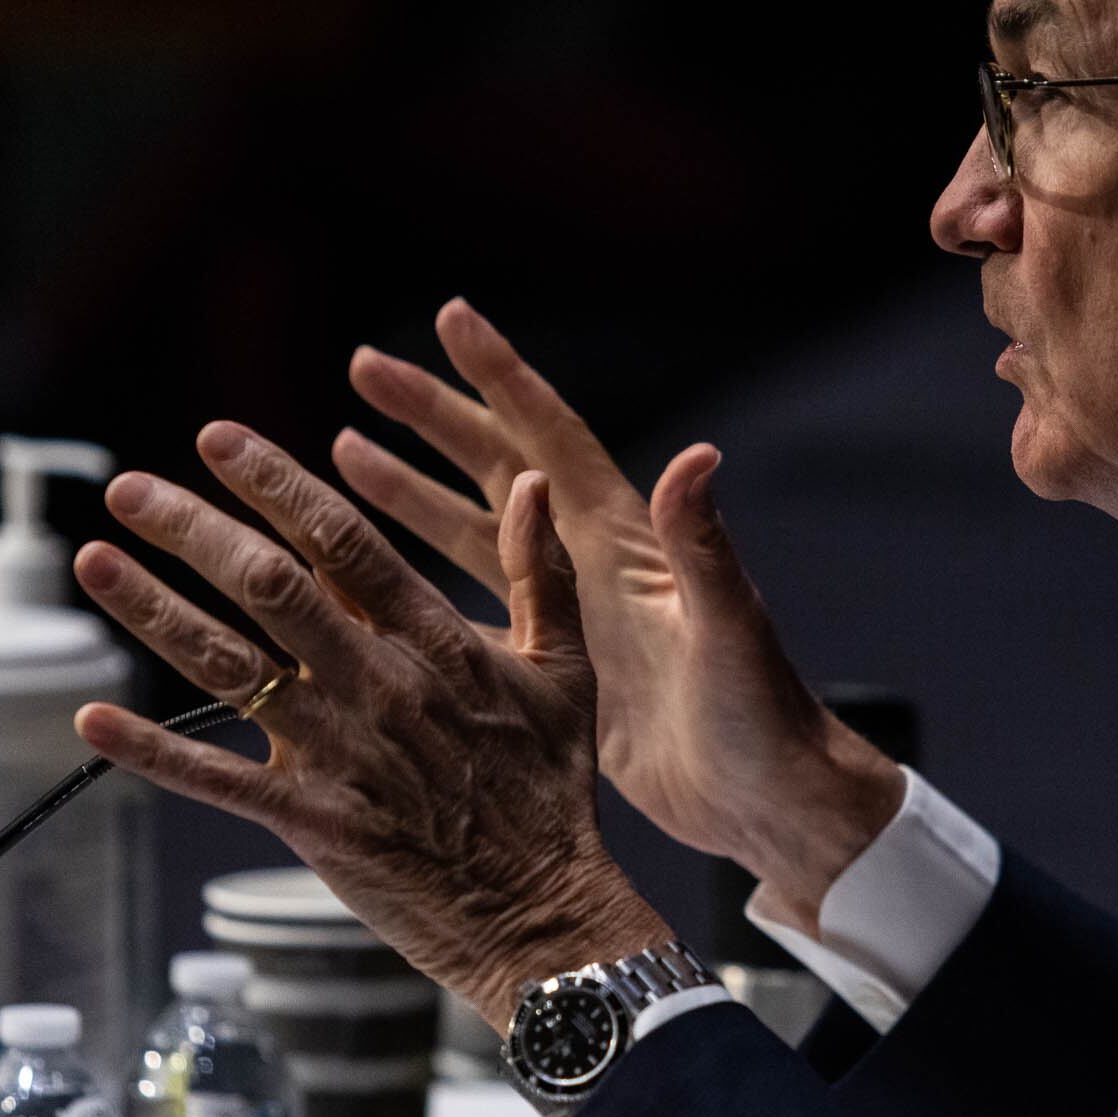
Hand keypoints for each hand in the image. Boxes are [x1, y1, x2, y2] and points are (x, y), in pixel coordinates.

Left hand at [69, 421, 670, 1031]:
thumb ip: (543, 572)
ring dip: (153, 610)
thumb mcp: (565, 669)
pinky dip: (150, 748)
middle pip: (268, 586)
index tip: (221, 441)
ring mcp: (338, 753)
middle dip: (190, 529)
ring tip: (94, 561)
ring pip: (229, 665)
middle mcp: (378, 686)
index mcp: (437, 642)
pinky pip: (215, 777)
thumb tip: (533, 483)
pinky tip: (91, 717)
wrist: (542, 914)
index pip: (342, 541)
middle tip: (129, 488)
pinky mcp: (310, 820)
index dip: (275, 483)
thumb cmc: (553, 792)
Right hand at [334, 300, 903, 929]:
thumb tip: (697, 454)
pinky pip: (471, 605)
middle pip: (496, 466)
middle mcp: (591, 561)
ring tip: (347, 446)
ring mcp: (571, 613)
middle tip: (365, 364)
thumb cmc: (762, 713)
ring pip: (472, 529)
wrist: (770, 801)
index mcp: (625, 541)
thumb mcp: (730, 626)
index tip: (451, 315)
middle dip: (432, 414)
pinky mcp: (554, 666)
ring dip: (411, 488)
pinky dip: (418, 582)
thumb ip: (704, 544)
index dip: (500, 376)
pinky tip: (368, 576)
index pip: (550, 437)